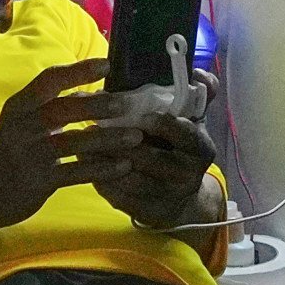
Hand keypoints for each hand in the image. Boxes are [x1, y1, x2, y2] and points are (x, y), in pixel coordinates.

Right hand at [0, 57, 115, 230]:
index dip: (78, 69)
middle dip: (98, 105)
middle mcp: (23, 126)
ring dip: (108, 139)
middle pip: (64, 109)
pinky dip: (102, 169)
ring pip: (74, 142)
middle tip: (127, 104)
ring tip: (136, 137)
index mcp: (19, 106)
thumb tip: (93, 92)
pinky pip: (76, 173)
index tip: (106, 63)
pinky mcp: (39, 181)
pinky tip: (123, 166)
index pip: (48, 79)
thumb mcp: (21, 123)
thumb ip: (50, 107)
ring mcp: (30, 154)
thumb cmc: (10, 153)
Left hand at [96, 67, 220, 229]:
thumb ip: (197, 94)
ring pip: (132, 180)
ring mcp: (167, 196)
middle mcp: (188, 175)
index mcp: (201, 148)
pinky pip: (121, 198)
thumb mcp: (192, 121)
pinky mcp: (147, 212)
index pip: (186, 134)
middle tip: (95, 126)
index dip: (163, 124)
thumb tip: (197, 71)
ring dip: (105, 161)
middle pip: (153, 159)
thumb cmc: (179, 148)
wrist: (179, 198)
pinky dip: (102, 180)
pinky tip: (86, 166)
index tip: (141, 115)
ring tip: (84, 144)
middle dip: (121, 142)